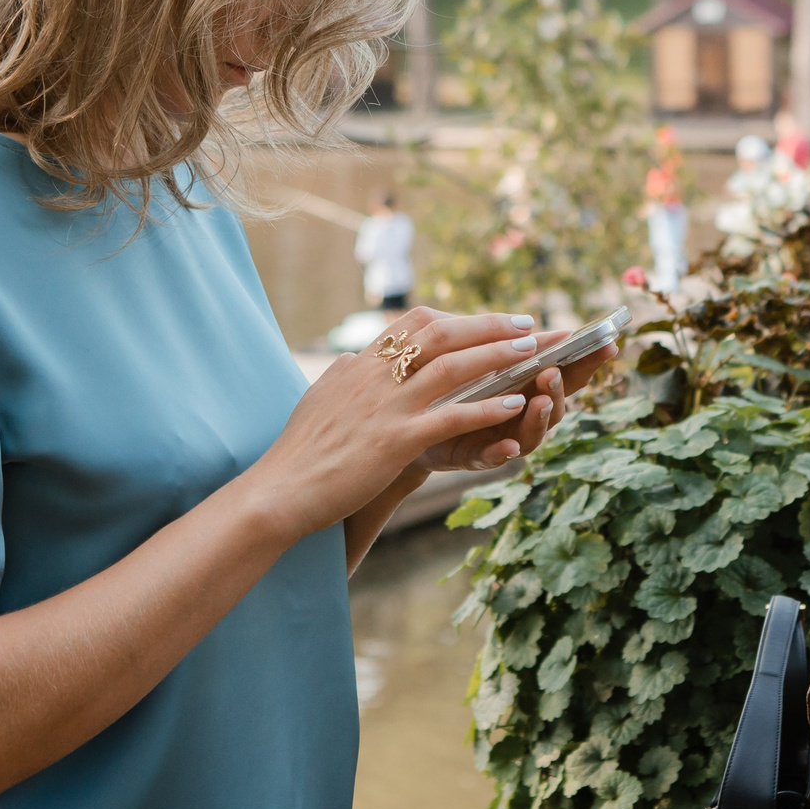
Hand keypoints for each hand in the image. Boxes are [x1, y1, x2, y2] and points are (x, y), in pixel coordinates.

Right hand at [244, 310, 595, 541]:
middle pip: (440, 334)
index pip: (414, 323)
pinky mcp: (394, 441)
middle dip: (488, 325)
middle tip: (526, 323)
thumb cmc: (298, 453)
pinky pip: (450, 416)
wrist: (278, 491)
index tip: (484, 318)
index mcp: (359, 365)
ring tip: (532, 351)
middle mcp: (374, 377)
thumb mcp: (319, 399)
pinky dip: (486, 407)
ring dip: (497, 356)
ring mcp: (385, 407)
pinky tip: (514, 404)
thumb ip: (342, 376)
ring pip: (452, 368)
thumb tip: (352, 359)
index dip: (455, 317)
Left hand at [404, 323, 616, 478]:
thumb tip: (526, 324)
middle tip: (553, 371)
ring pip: (530, 432)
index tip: (608, 344)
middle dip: (559, 387)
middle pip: (554, 403)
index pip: (564, 370)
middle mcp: (521, 413)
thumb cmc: (448, 385)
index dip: (588, 360)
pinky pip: (492, 457)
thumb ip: (497, 346)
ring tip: (538, 401)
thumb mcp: (473, 359)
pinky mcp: (475, 457)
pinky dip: (501, 453)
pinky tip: (507, 447)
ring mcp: (502, 437)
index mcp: (526, 385)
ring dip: (538, 418)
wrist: (406, 421)